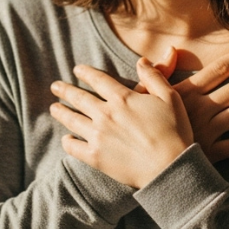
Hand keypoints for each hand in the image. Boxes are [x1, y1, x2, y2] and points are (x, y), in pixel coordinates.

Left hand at [49, 59, 192, 188]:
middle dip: (65, 90)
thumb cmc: (175, 132)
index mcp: (122, 98)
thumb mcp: (170, 97)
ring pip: (72, 120)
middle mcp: (105, 114)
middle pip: (79, 98)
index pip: (98, 80)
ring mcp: (98, 136)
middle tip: (55, 86)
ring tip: (54, 108)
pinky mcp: (95, 157)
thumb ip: (154, 77)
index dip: (86, 73)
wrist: (170, 167)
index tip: (77, 70)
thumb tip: (141, 61)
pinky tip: (66, 139)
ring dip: (61, 112)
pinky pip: (74, 147)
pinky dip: (67, 142)